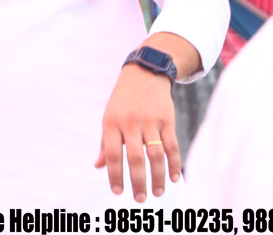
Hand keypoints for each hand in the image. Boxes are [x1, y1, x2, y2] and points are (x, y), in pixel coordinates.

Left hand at [95, 64, 180, 202]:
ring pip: (155, 155)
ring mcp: (150, 121)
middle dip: (137, 181)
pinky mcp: (167, 120)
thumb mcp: (109, 117)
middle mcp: (130, 123)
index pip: (112, 154)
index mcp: (112, 123)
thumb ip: (105, 143)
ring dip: (157, 177)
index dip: (114, 174)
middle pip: (135, 158)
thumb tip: (98, 166)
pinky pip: (172, 146)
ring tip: (157, 192)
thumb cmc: (123, 101)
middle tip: (139, 199)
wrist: (144, 73)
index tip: (117, 191)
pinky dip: (174, 163)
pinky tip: (174, 178)